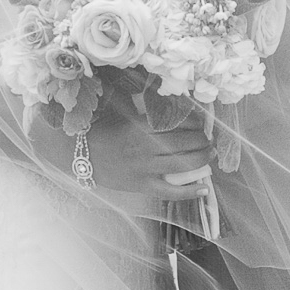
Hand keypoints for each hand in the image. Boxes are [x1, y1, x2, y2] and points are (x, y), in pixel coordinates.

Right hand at [28, 94, 214, 215]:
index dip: (196, 123)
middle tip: (207, 139)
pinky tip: (203, 189)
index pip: (179, 123)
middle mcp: (145, 147)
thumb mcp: (125, 112)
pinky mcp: (142, 186)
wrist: (81, 153)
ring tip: (209, 155)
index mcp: (141, 126)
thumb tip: (174, 97)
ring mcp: (144, 169)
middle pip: (186, 144)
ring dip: (202, 159)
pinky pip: (170, 192)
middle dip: (203, 141)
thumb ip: (147, 106)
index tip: (201, 123)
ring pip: (183, 166)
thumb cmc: (104, 129)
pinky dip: (189, 192)